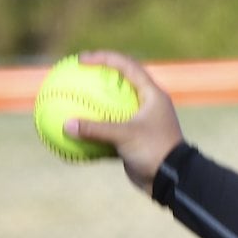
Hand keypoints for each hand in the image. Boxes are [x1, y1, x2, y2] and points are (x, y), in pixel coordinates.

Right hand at [70, 51, 185, 196]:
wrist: (171, 180)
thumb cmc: (154, 151)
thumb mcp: (125, 137)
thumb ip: (96, 129)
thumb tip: (65, 125)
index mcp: (152, 95)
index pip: (127, 66)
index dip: (104, 58)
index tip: (80, 60)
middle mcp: (147, 104)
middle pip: (120, 80)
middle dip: (99, 74)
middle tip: (75, 72)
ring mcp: (141, 120)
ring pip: (114, 104)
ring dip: (94, 101)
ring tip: (71, 96)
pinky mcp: (133, 137)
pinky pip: (110, 126)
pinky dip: (94, 125)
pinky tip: (75, 127)